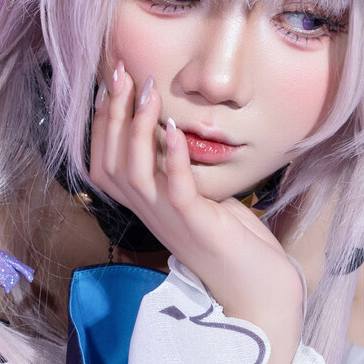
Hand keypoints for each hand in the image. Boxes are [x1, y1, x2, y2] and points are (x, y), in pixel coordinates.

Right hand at [89, 64, 303, 363]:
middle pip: (109, 163)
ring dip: (137, 130)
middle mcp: (150, 214)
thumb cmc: (235, 244)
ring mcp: (171, 222)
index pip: (104, 163)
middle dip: (111, 115)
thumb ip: (183, 171)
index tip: (114, 82)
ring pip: (133, 175)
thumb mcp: (203, 198)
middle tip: (121, 72)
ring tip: (148, 93)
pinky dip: (173, 159)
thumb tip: (176, 133)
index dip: (102, 123)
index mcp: (146, 207)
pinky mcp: (198, 226)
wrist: (261, 291)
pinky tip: (175, 130)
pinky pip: (175, 190)